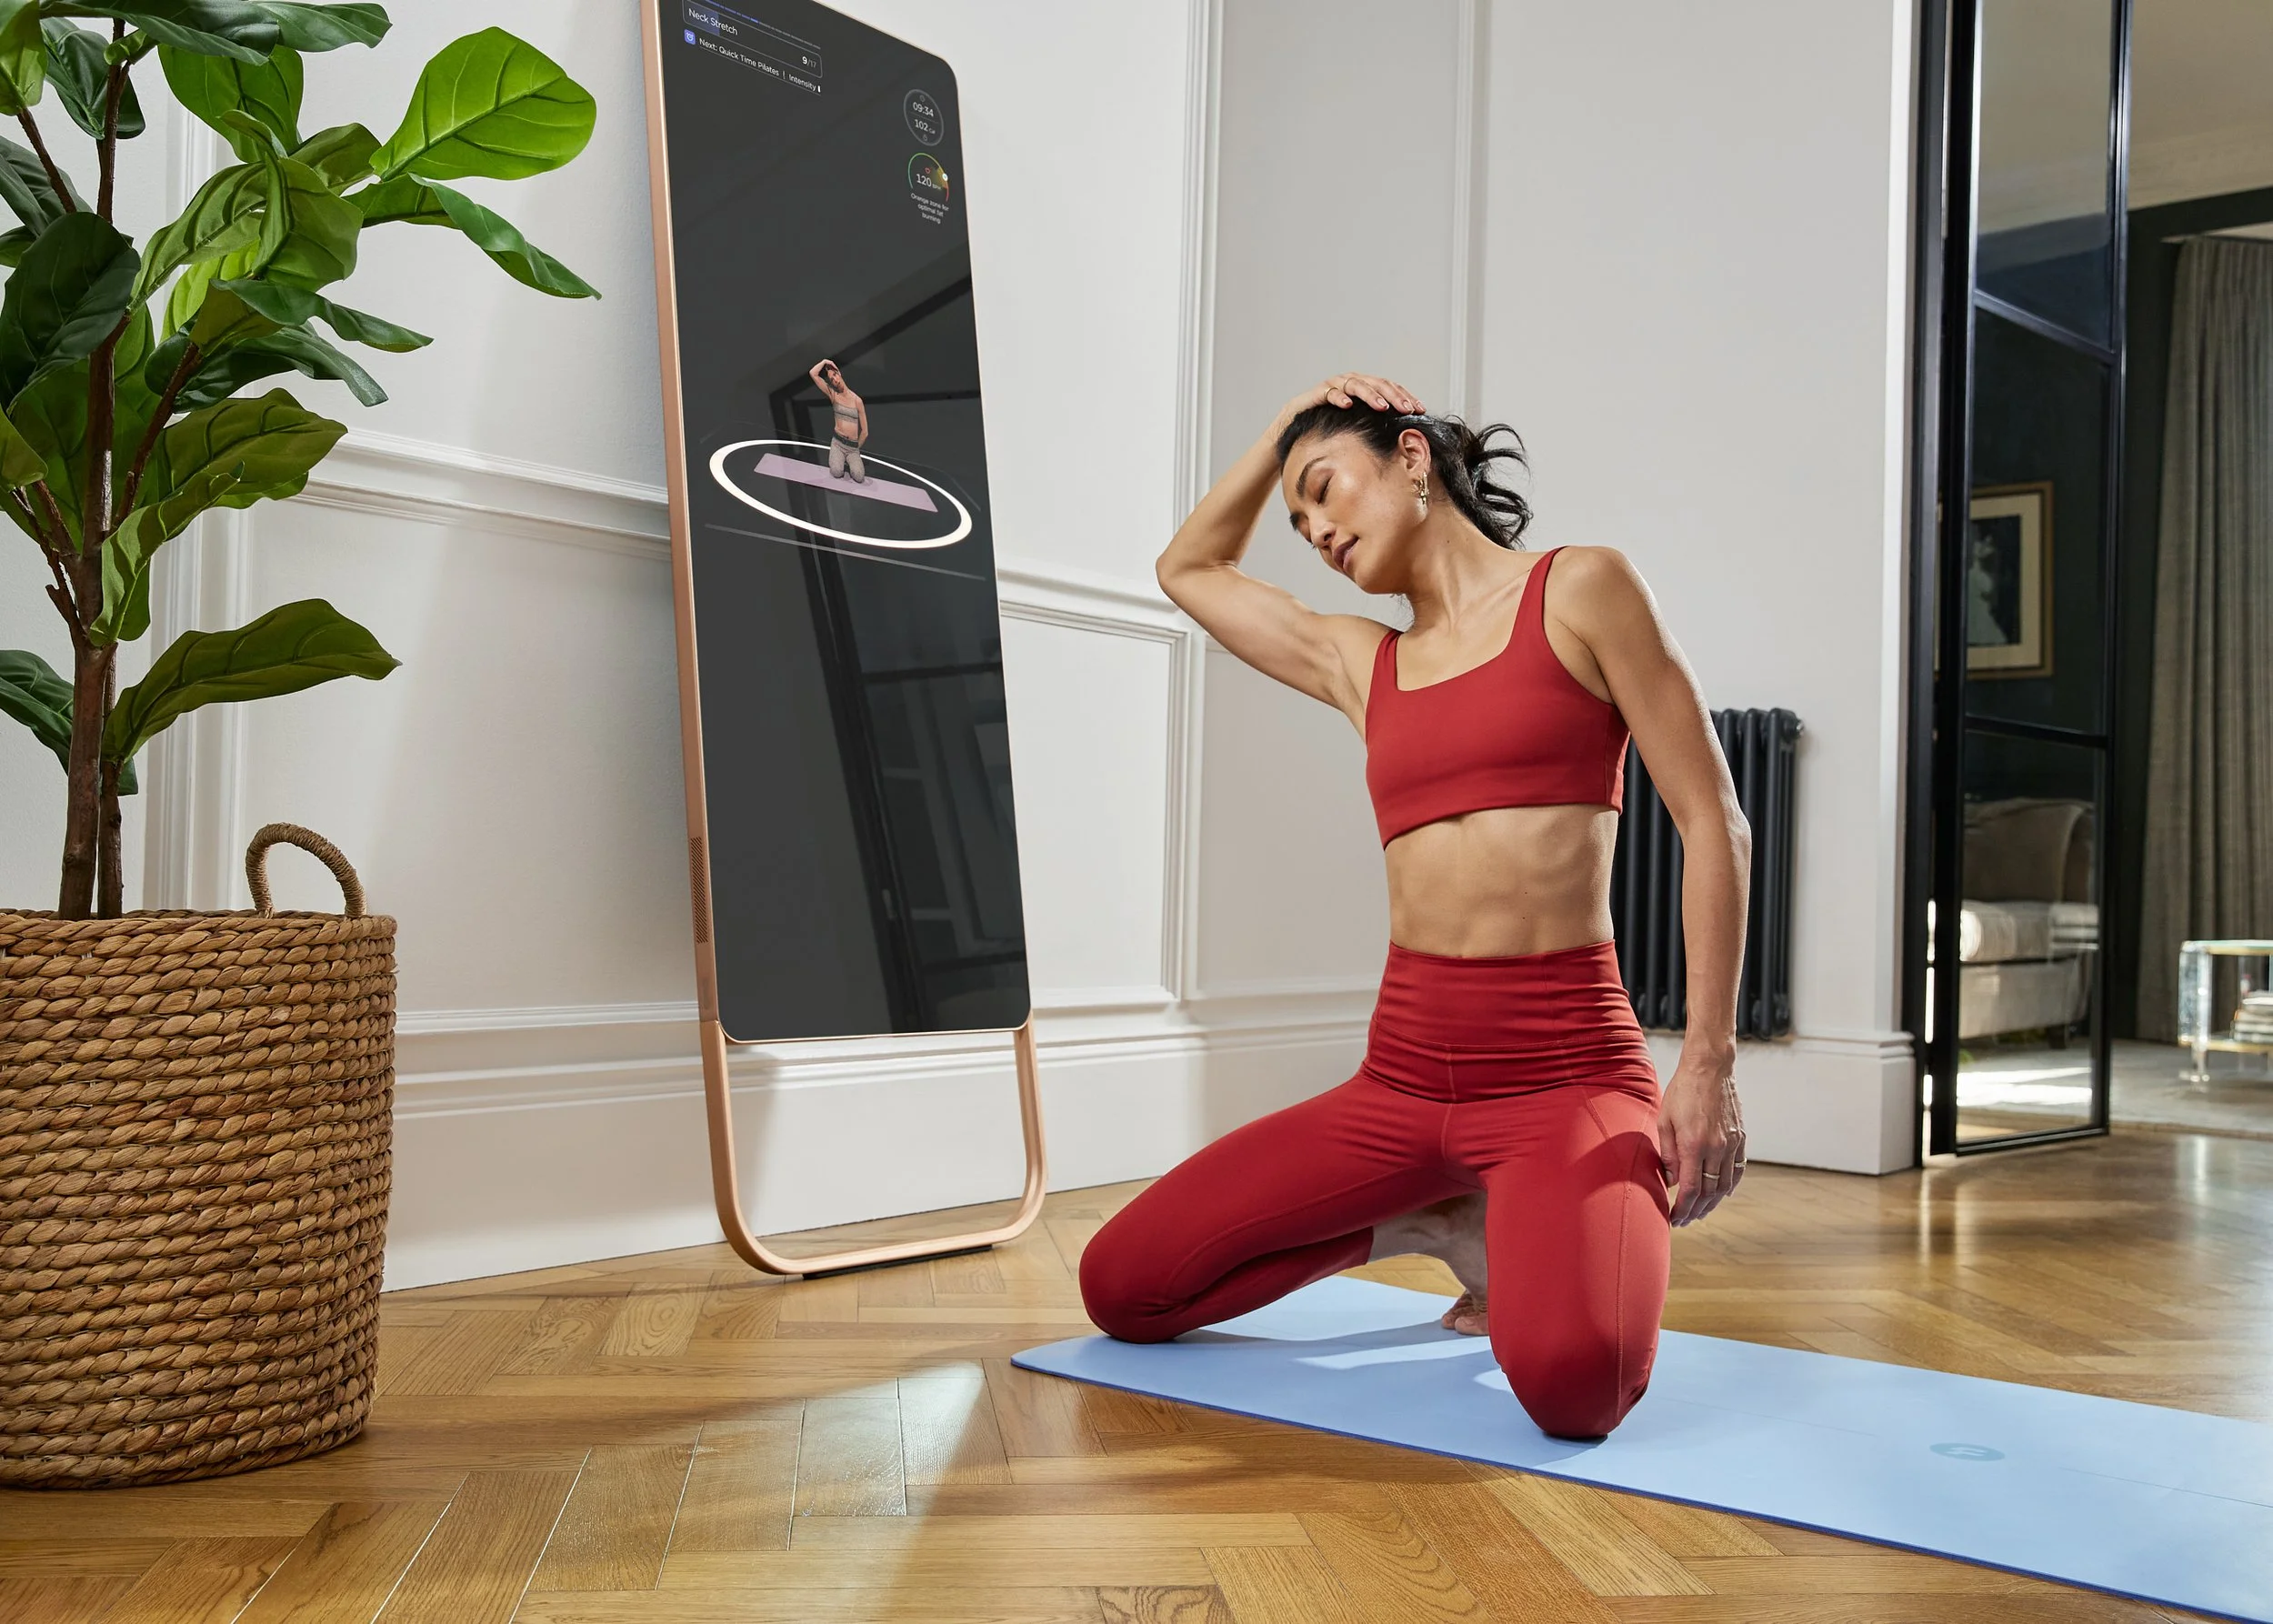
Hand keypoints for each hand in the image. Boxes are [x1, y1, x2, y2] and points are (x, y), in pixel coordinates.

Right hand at [1270, 373, 1423, 438]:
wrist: (1290, 438)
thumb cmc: (1326, 438)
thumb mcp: (1356, 435)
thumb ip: (1376, 431)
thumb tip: (1407, 443)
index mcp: (1363, 391)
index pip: (1389, 389)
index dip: (1405, 397)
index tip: (1420, 410)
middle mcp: (1348, 384)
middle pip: (1376, 383)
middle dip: (1393, 395)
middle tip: (1406, 408)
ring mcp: (1331, 388)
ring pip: (1354, 384)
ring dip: (1370, 394)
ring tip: (1381, 407)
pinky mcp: (1313, 395)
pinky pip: (1328, 392)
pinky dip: (1338, 396)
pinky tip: (1348, 405)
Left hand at [1657, 1049, 1744, 1225]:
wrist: (1709, 1069)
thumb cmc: (1681, 1092)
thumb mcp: (1664, 1121)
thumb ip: (1668, 1153)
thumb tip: (1670, 1181)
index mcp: (1694, 1145)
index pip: (1690, 1190)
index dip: (1682, 1209)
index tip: (1674, 1219)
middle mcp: (1716, 1148)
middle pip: (1708, 1193)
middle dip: (1695, 1211)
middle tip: (1684, 1220)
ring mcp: (1732, 1144)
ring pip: (1724, 1185)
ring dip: (1712, 1203)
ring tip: (1700, 1212)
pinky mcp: (1741, 1138)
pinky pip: (1737, 1170)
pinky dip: (1729, 1186)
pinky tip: (1721, 1195)